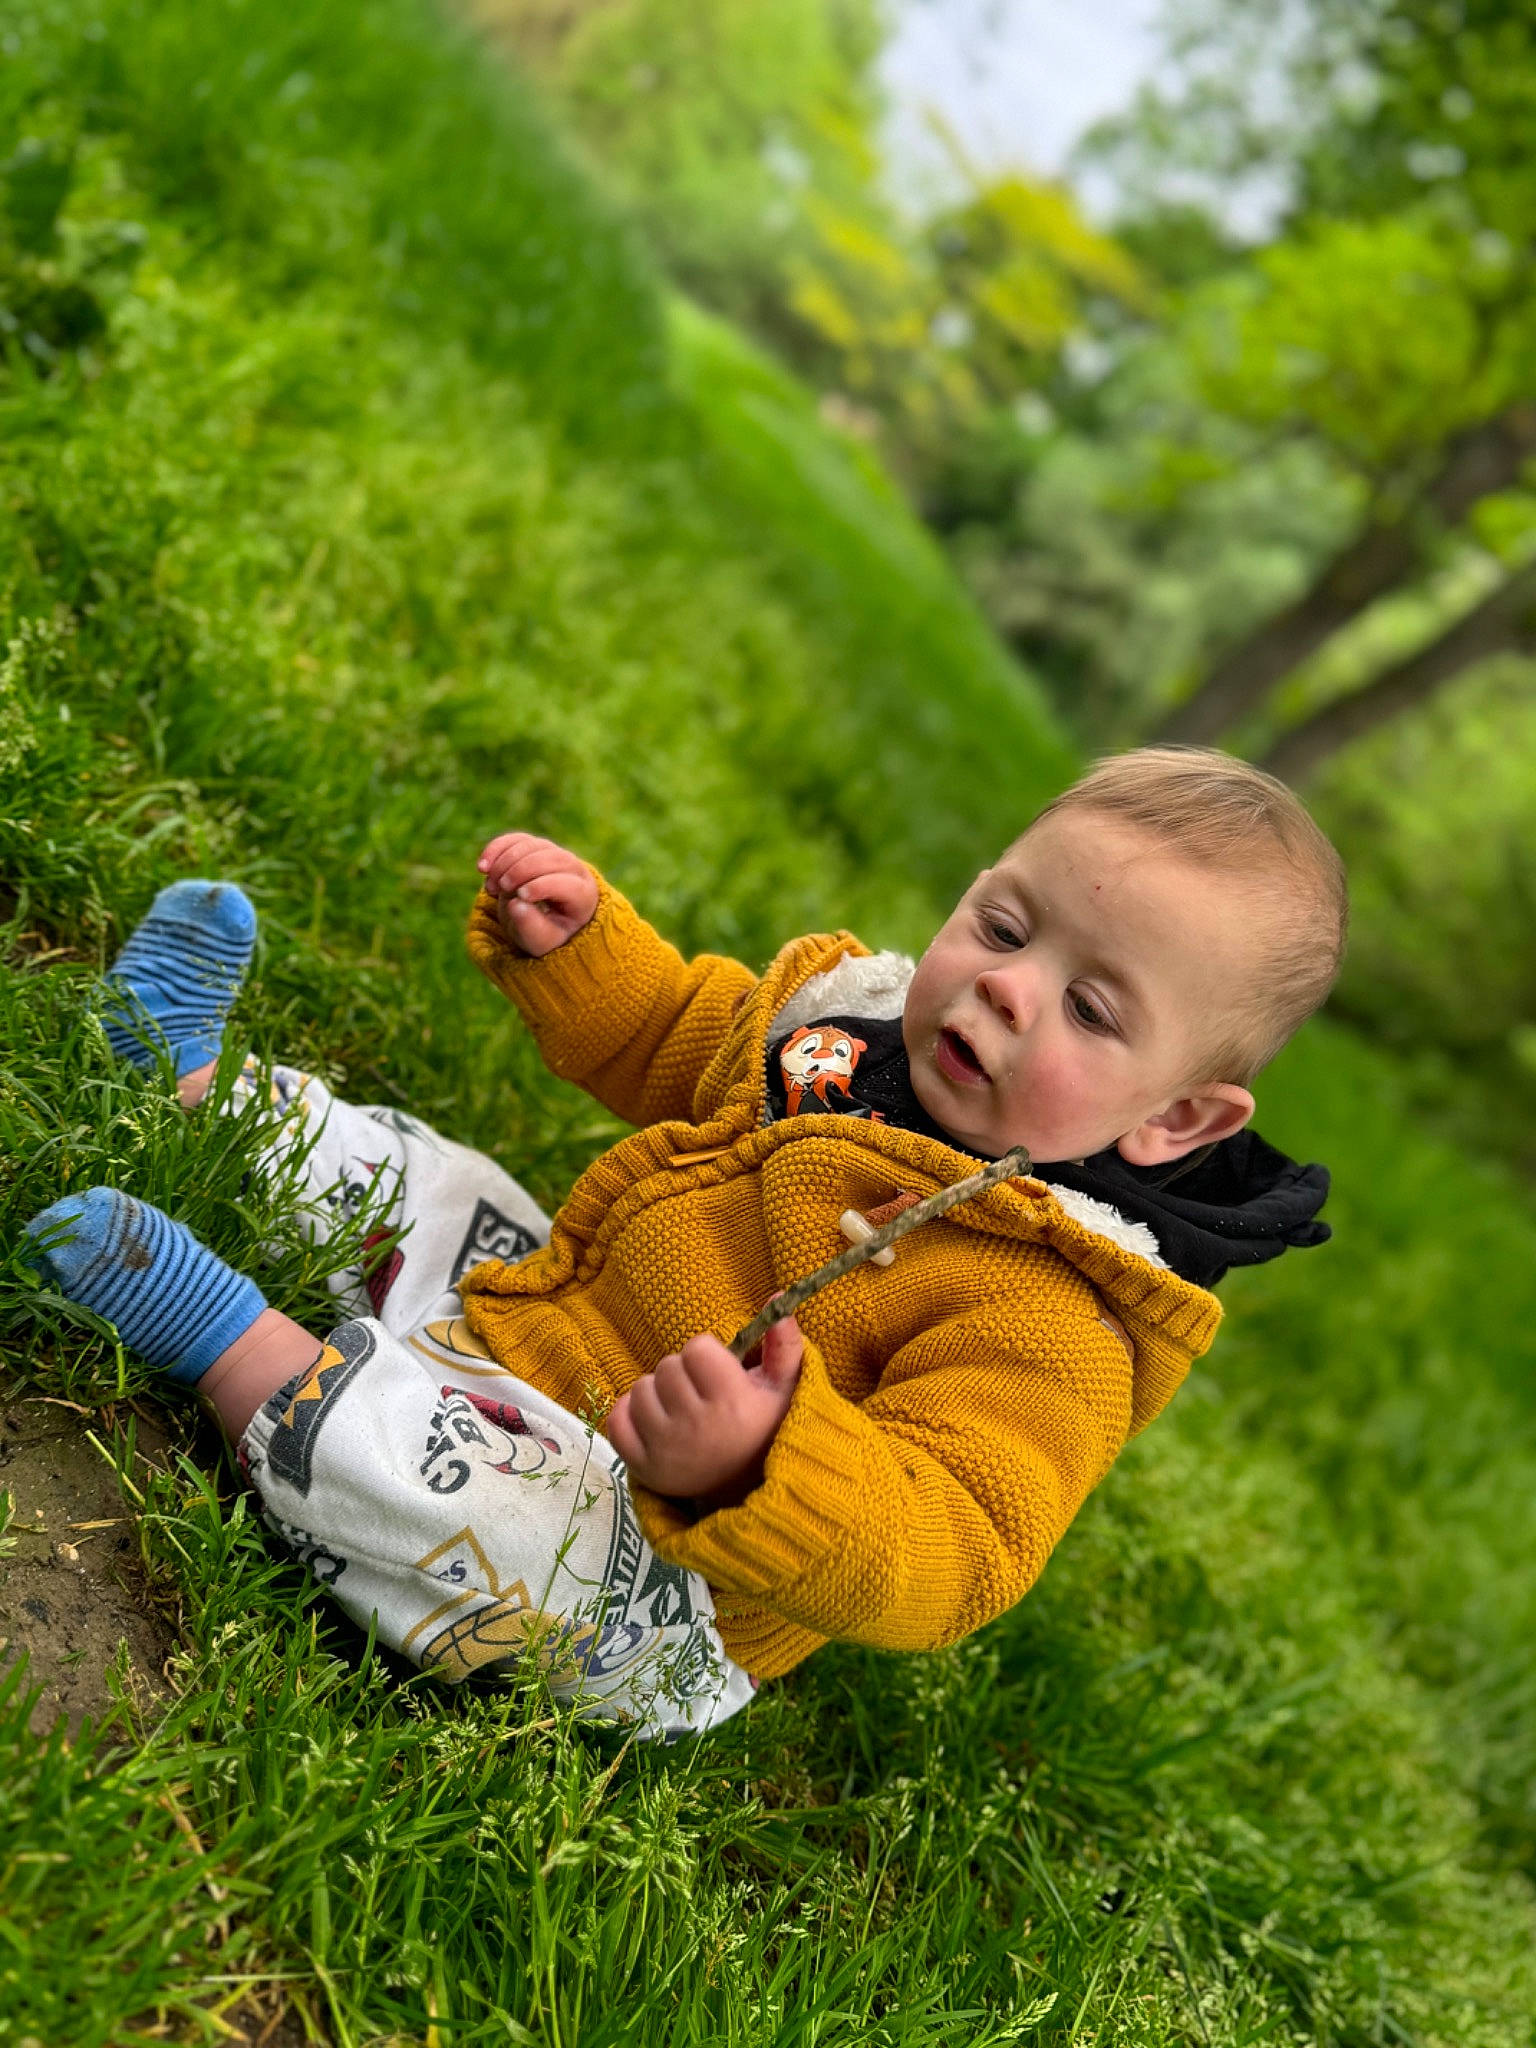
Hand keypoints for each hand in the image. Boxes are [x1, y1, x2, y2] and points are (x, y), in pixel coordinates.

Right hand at [477, 832, 597, 956]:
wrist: (542, 921)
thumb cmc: (546, 934)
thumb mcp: (540, 941)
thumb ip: (530, 927)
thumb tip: (514, 905)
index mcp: (583, 895)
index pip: (566, 882)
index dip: (542, 885)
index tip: (519, 896)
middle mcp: (574, 869)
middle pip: (550, 857)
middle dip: (521, 869)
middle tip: (501, 888)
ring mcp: (555, 854)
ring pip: (532, 845)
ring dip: (506, 861)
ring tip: (490, 887)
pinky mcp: (535, 847)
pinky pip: (517, 839)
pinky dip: (497, 849)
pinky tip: (482, 867)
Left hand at [607, 1318, 803, 1505]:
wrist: (750, 1492)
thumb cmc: (766, 1432)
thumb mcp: (785, 1390)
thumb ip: (784, 1344)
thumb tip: (777, 1298)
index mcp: (732, 1403)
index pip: (696, 1348)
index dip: (708, 1357)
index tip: (720, 1376)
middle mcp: (695, 1427)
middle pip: (667, 1366)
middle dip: (683, 1375)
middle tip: (702, 1395)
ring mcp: (665, 1450)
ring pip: (640, 1389)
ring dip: (657, 1394)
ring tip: (681, 1410)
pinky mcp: (642, 1468)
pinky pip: (616, 1421)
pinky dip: (629, 1415)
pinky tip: (653, 1421)